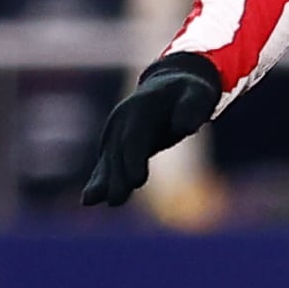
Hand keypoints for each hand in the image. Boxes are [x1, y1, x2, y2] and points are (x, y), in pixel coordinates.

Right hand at [82, 52, 219, 206]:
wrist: (170, 86)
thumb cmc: (189, 92)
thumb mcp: (198, 94)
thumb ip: (192, 108)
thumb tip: (185, 128)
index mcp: (141, 107)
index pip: (135, 137)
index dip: (134, 158)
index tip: (137, 181)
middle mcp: (122, 120)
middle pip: (118, 152)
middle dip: (117, 177)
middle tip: (116, 200)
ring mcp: (116, 132)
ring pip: (109, 160)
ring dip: (102, 181)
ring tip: (92, 201)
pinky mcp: (116, 145)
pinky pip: (106, 164)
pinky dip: (98, 180)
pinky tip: (90, 199)